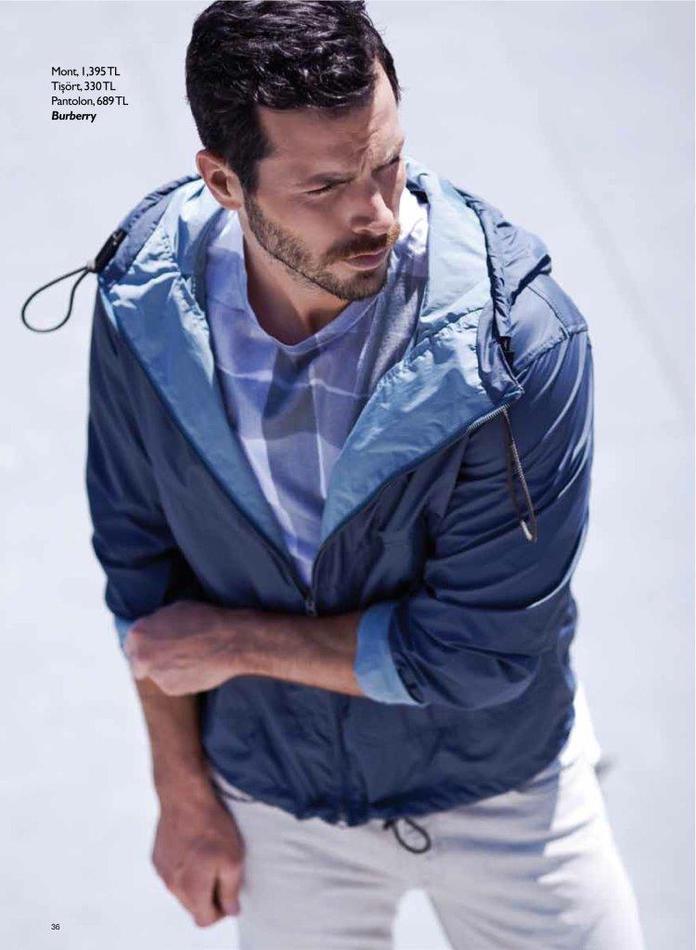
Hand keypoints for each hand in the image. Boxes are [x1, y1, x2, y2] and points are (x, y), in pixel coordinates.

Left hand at [125, 600, 250, 695]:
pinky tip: (197, 667)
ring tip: (190, 658)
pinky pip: (172, 683)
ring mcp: (156, 676)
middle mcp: (142, 658)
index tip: (154, 644)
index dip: (143, 643)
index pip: (129, 644)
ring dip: (167, 669)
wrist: (230, 641)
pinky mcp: (172, 689)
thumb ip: (156, 624)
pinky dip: (181, 678)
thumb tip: (152, 631)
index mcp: (138, 634)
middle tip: (169, 654)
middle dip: (150, 660)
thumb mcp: (174, 610)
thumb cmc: (205, 619)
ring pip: (157, 675)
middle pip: (138, 663)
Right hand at [152, 792, 244, 927]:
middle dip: (209, 895)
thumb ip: (230, 891)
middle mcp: (172, 885)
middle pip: (193, 906)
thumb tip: (230, 910)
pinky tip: (195, 847)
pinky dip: (185, 867)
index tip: (229, 893)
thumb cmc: (211, 826)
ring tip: (208, 856)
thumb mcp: (233, 860)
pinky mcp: (157, 857)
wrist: (185, 797)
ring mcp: (162, 871)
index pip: (205, 919)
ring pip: (182, 890)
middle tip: (222, 870)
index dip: (221, 910)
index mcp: (191, 890)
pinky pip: (173, 873)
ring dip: (196, 881)